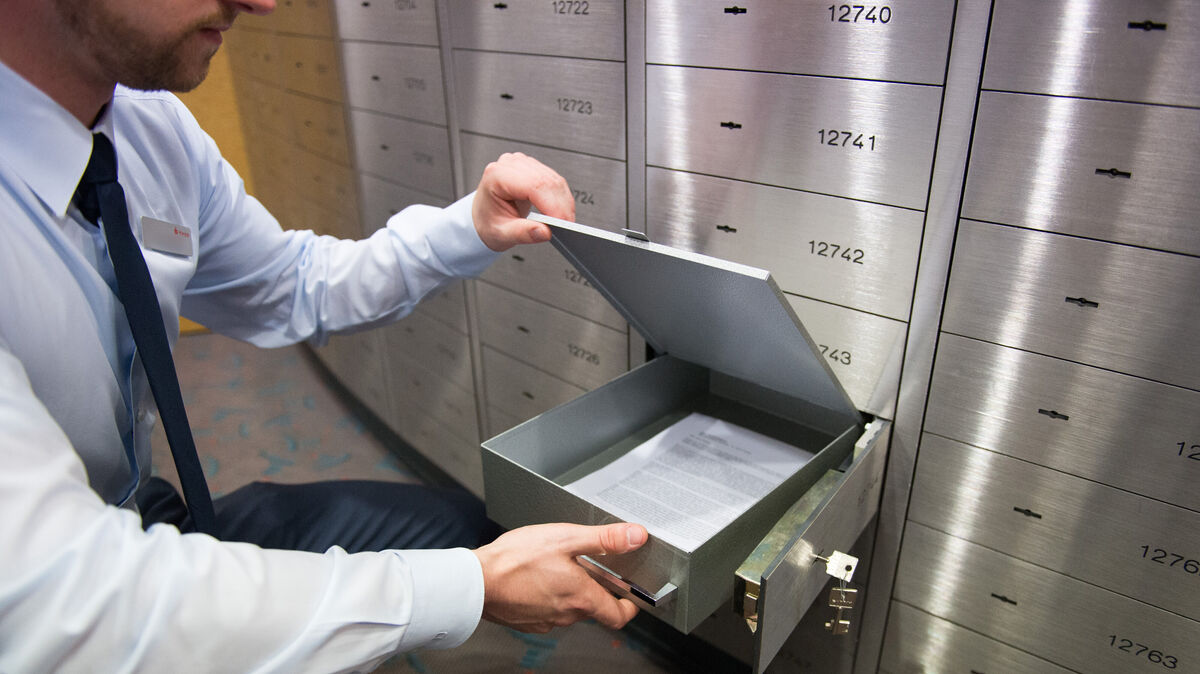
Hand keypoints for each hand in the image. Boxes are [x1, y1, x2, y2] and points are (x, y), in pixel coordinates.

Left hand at [471, 152, 574, 251]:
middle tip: (567, 227)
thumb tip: (544, 231)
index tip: (562, 223)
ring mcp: (523, 164)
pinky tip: (561, 212)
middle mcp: (511, 165)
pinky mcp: (534, 169)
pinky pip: (555, 181)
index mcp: (497, 176)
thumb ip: (523, 233)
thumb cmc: (487, 222)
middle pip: (547, 181)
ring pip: (554, 180)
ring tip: (564, 223)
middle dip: (561, 206)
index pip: (533, 185)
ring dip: (564, 203)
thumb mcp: (501, 234)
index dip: (552, 205)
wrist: (482, 216)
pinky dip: (562, 198)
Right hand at [472, 522, 648, 632]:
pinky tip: (536, 577)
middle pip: (593, 607)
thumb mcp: (565, 538)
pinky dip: (548, 596)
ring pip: (569, 608)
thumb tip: (636, 537)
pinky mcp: (528, 621)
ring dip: (569, 591)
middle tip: (588, 566)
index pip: (618, 616)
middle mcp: (567, 615)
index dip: (629, 607)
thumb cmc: (515, 560)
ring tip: (556, 566)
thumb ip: (604, 540)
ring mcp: (546, 621)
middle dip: (594, 588)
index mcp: (582, 597)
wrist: (475, 581)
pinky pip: (548, 610)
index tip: (631, 597)